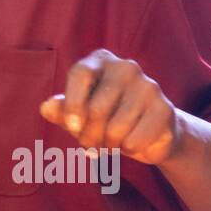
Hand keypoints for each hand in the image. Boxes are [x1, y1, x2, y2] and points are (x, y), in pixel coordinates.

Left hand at [39, 48, 182, 165]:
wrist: (150, 132)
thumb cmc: (105, 117)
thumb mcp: (77, 114)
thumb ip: (60, 110)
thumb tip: (46, 107)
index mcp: (101, 60)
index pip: (80, 74)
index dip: (72, 104)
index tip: (72, 127)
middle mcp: (126, 67)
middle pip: (96, 108)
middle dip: (88, 135)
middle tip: (89, 143)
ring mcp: (149, 86)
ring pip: (115, 128)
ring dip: (107, 145)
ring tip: (109, 143)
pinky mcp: (164, 109)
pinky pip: (134, 140)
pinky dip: (127, 150)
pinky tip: (130, 143)